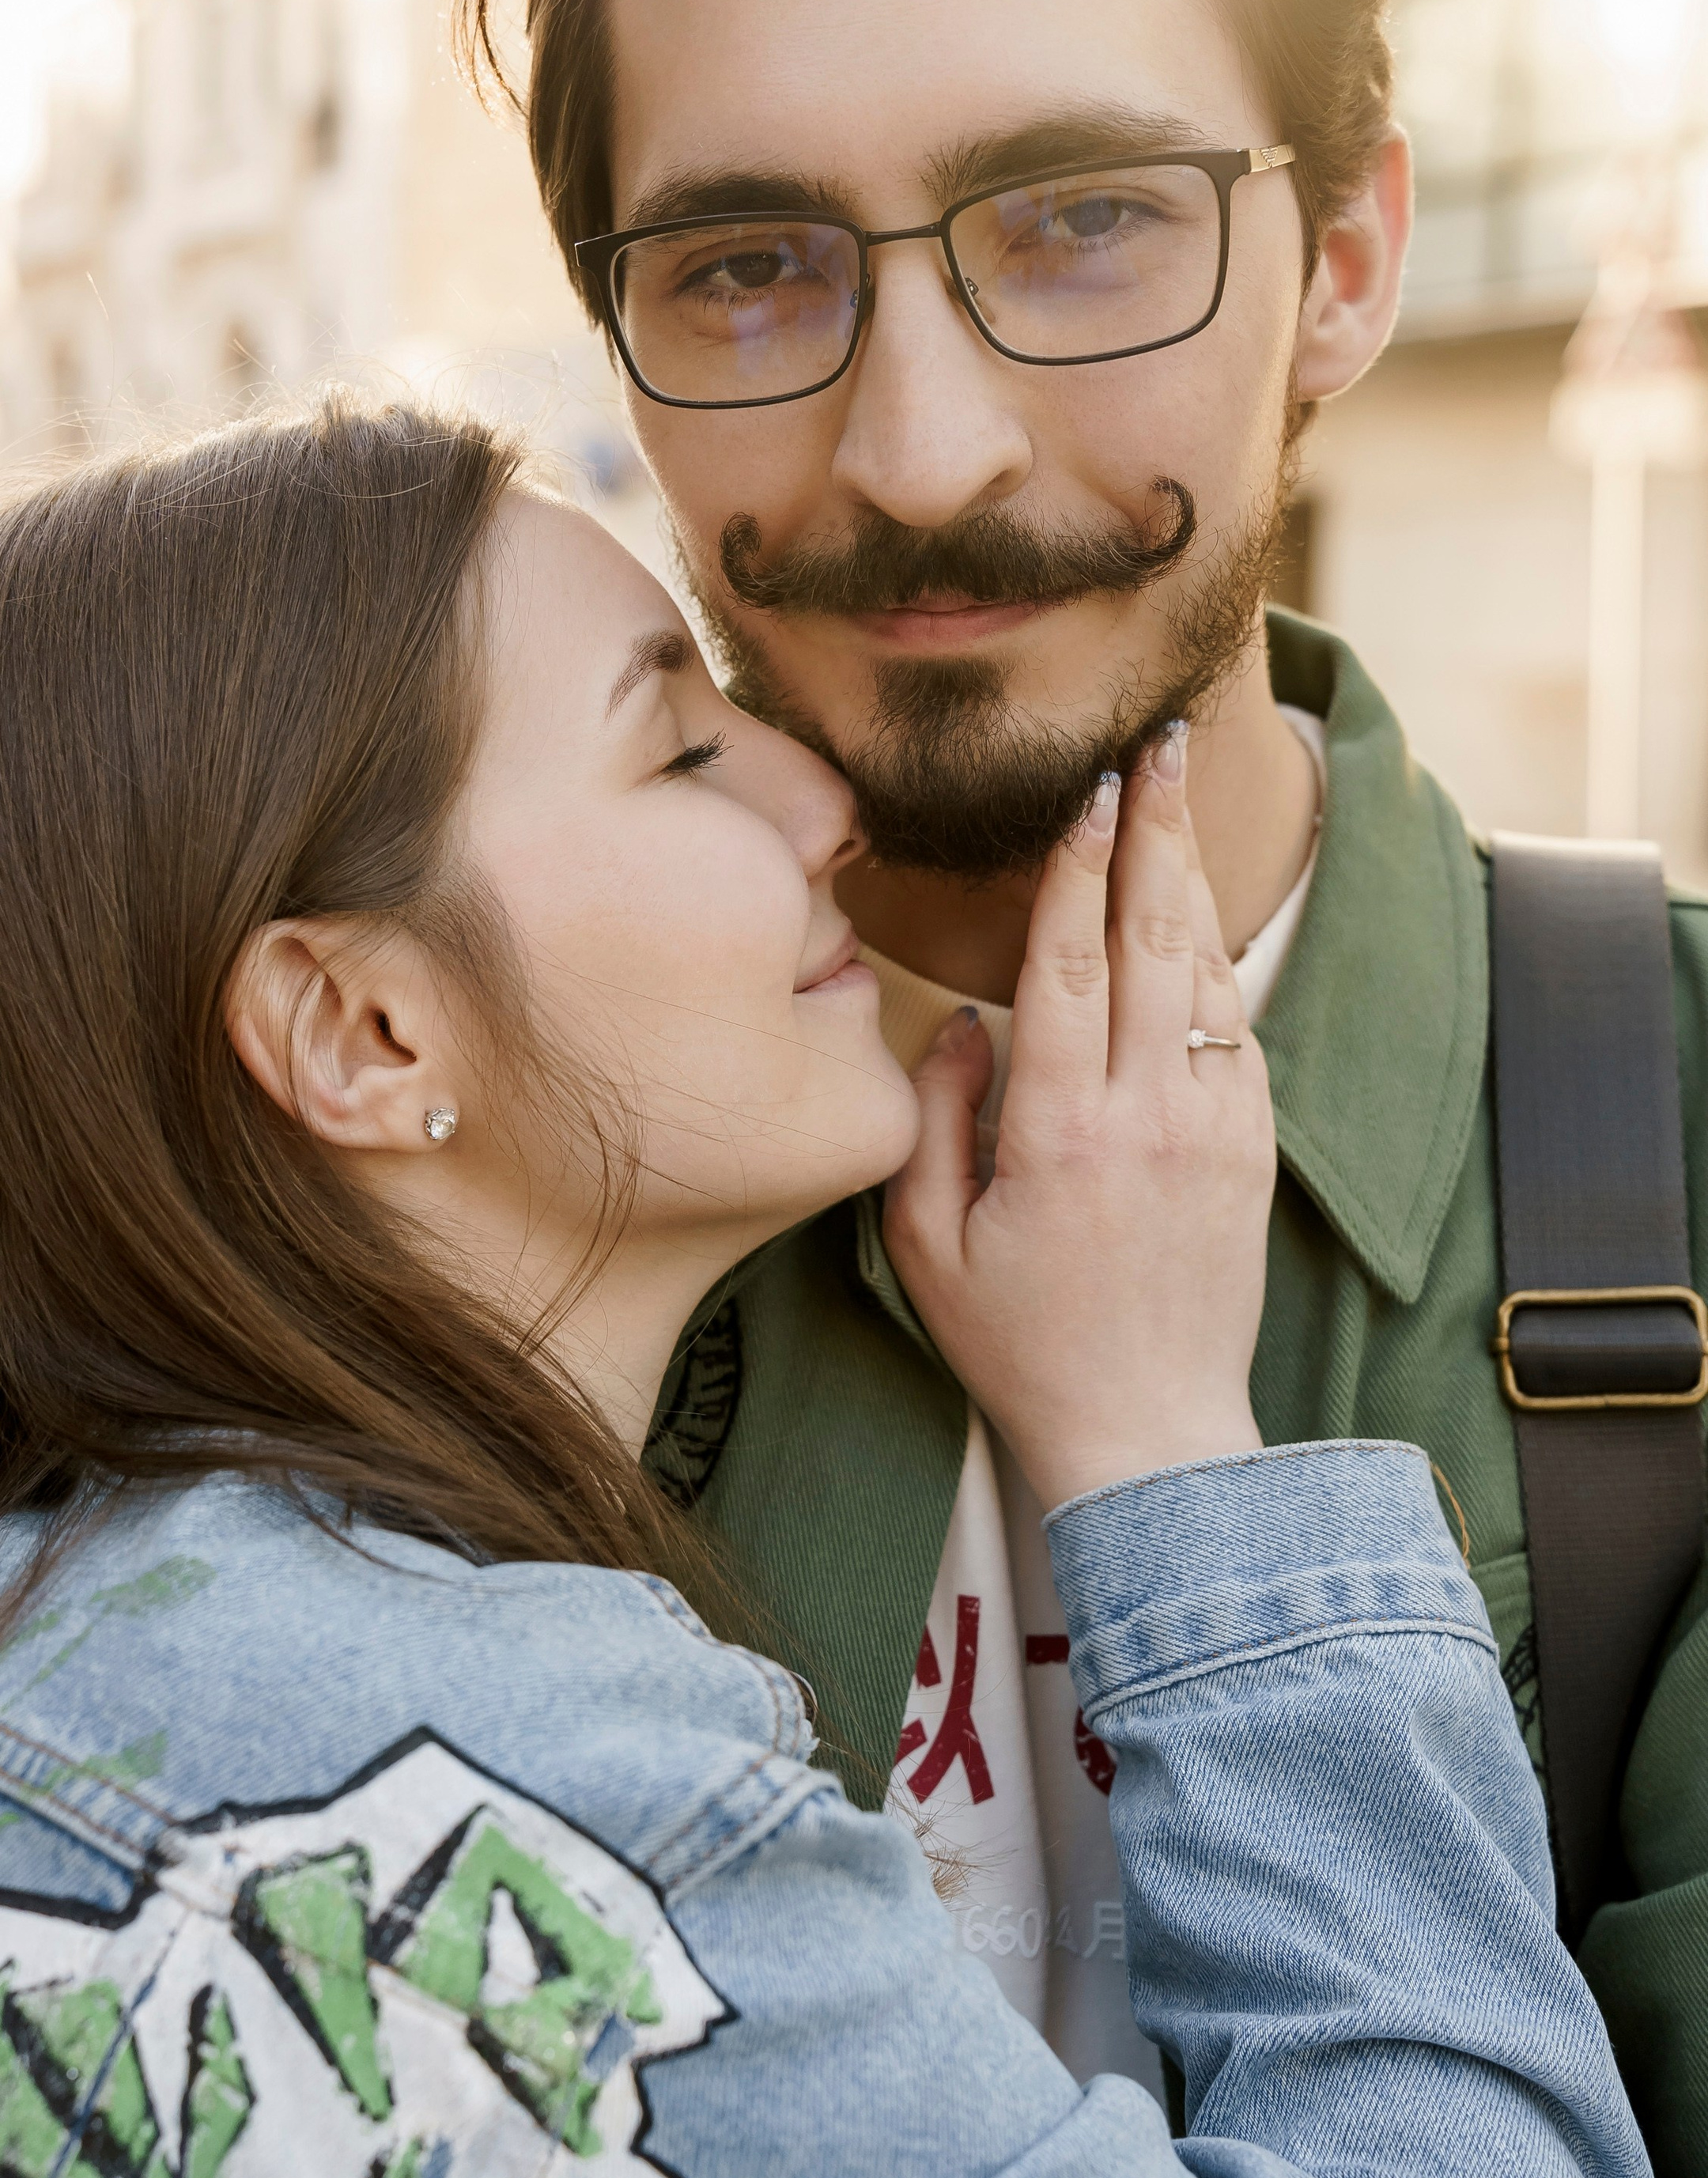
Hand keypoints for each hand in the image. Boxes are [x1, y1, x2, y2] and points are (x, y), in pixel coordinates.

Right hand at [882, 725, 1275, 1509]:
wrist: (1148, 1433)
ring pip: (1204, 975)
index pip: (1068, 965)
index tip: (1087, 792)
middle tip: (1160, 744)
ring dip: (1190, 881)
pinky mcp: (1253, 1154)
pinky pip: (1235, 1034)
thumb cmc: (1019, 1344)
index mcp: (1058, 1134)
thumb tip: (963, 1019)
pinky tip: (1194, 922)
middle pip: (1154, 940)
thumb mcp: (925, 1244)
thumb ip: (930, 1118)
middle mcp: (1148, 1118)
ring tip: (1177, 803)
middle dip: (1156, 833)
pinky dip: (1214, 967)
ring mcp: (1214, 1132)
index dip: (1078, 868)